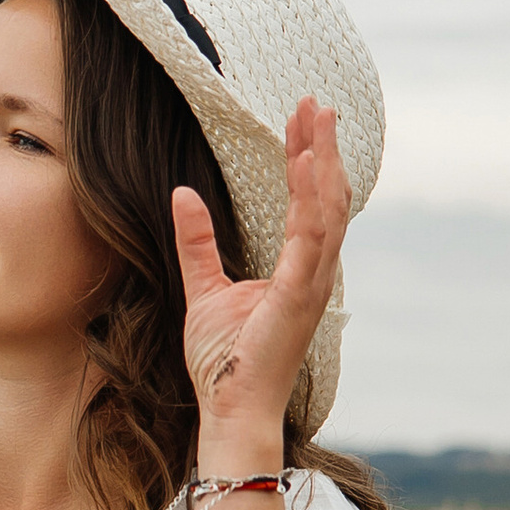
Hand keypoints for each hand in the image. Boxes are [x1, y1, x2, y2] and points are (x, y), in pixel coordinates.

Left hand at [172, 99, 348, 466]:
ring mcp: (312, 283)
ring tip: (315, 119)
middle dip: (321, 147)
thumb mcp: (203, 287)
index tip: (298, 118)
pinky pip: (310, 238)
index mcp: (297, 268)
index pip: (309, 201)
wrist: (229, 406)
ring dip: (322, 162)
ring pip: (327, 210)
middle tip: (314, 103)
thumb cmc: (223, 359)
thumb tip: (182, 194)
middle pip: (327, 197)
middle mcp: (313, 271)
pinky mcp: (299, 296)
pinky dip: (310, 200)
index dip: (306, 158)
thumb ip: (197, 241)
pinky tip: (304, 165)